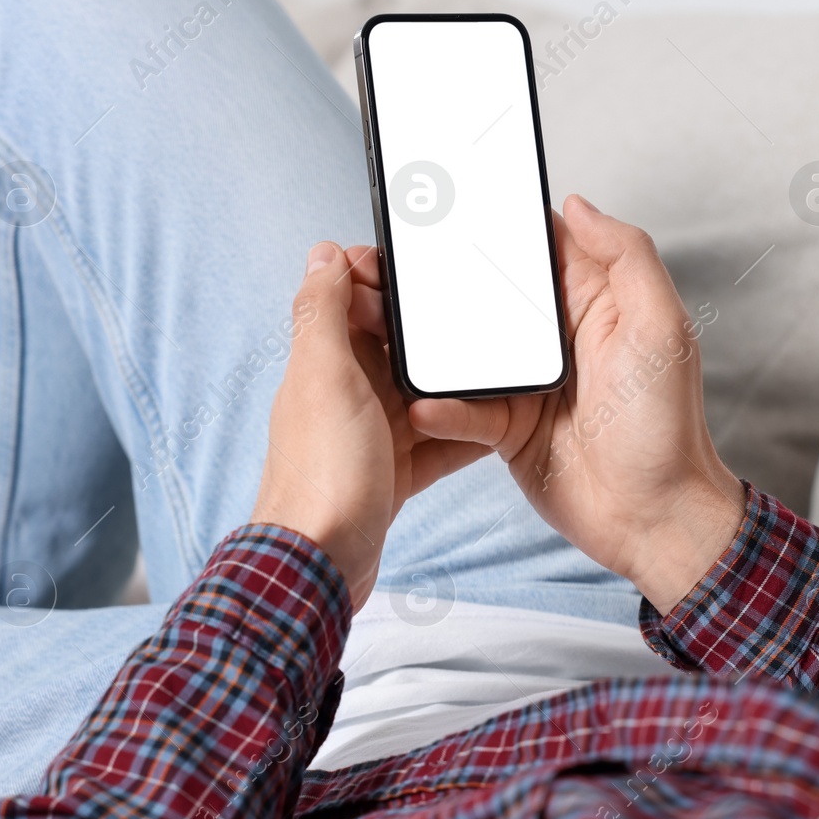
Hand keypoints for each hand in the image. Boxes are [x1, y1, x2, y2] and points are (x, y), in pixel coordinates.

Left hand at [251, 242, 488, 601]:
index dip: (380, 277)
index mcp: (323, 362)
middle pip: (392, 345)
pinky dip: (462, 431)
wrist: (322, 566)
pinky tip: (495, 424)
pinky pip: (435, 440)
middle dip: (429, 329)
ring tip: (495, 362)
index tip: (422, 266)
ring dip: (451, 381)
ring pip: (419, 393)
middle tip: (474, 311)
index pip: (349, 298)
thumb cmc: (323, 474)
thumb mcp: (326, 379)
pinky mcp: (392, 471)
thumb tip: (322, 252)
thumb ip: (324, 314)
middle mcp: (344, 394)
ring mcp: (370, 434)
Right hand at [355, 195, 745, 611]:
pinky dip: (441, 405)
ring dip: (432, 344)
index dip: (503, 224)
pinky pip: (461, 408)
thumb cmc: (666, 426)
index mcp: (595, 303)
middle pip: (491, 293)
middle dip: (449, 278)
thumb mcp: (660, 327)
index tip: (458, 199)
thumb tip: (577, 204)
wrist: (652, 517)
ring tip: (391, 327)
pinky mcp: (505, 427)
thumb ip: (627, 257)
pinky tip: (423, 402)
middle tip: (401, 263)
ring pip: (465, 349)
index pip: (542, 248)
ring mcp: (526, 383)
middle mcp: (557, 337)